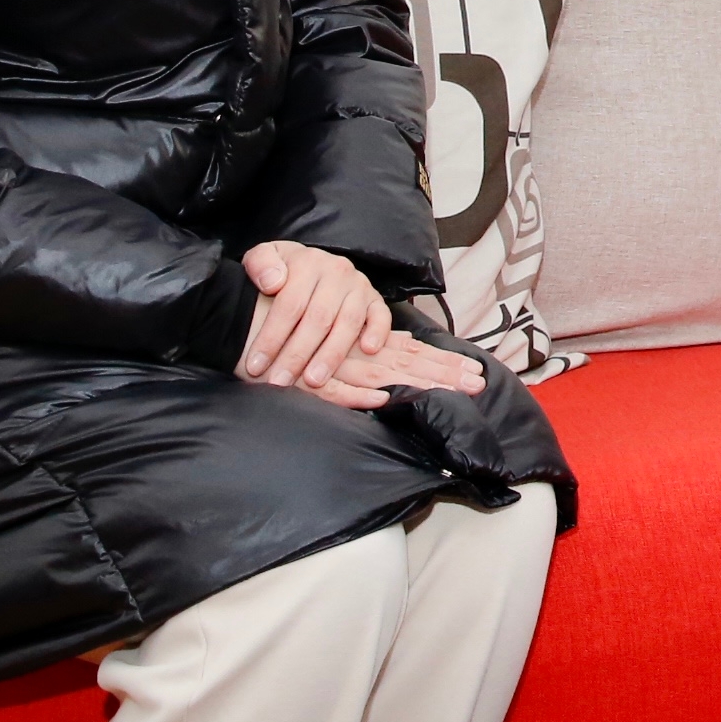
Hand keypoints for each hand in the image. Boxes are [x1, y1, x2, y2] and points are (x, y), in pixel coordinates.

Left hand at [238, 241, 389, 392]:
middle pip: (318, 318)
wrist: (309, 262)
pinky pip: (382, 316)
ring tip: (314, 380)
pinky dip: (378, 333)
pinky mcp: (375, 299)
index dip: (272, 337)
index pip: (289, 305)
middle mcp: (337, 272)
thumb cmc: (281, 269)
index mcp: (308, 262)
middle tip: (281, 381)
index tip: (255, 365)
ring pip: (348, 323)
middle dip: (297, 354)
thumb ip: (259, 265)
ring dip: (331, 355)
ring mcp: (359, 286)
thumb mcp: (262, 257)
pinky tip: (368, 350)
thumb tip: (273, 283)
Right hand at [293, 323, 495, 410]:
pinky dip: (353, 395)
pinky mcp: (300, 379)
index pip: (411, 352)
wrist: (242, 321)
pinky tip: (379, 400)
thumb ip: (368, 347)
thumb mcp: (335, 339)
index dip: (443, 362)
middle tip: (479, 384)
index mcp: (363, 340)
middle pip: (406, 363)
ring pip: (378, 375)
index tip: (477, 372)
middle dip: (443, 374)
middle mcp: (353, 349)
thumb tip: (400, 355)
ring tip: (448, 391)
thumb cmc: (290, 331)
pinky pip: (329, 390)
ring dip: (413, 384)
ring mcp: (329, 365)